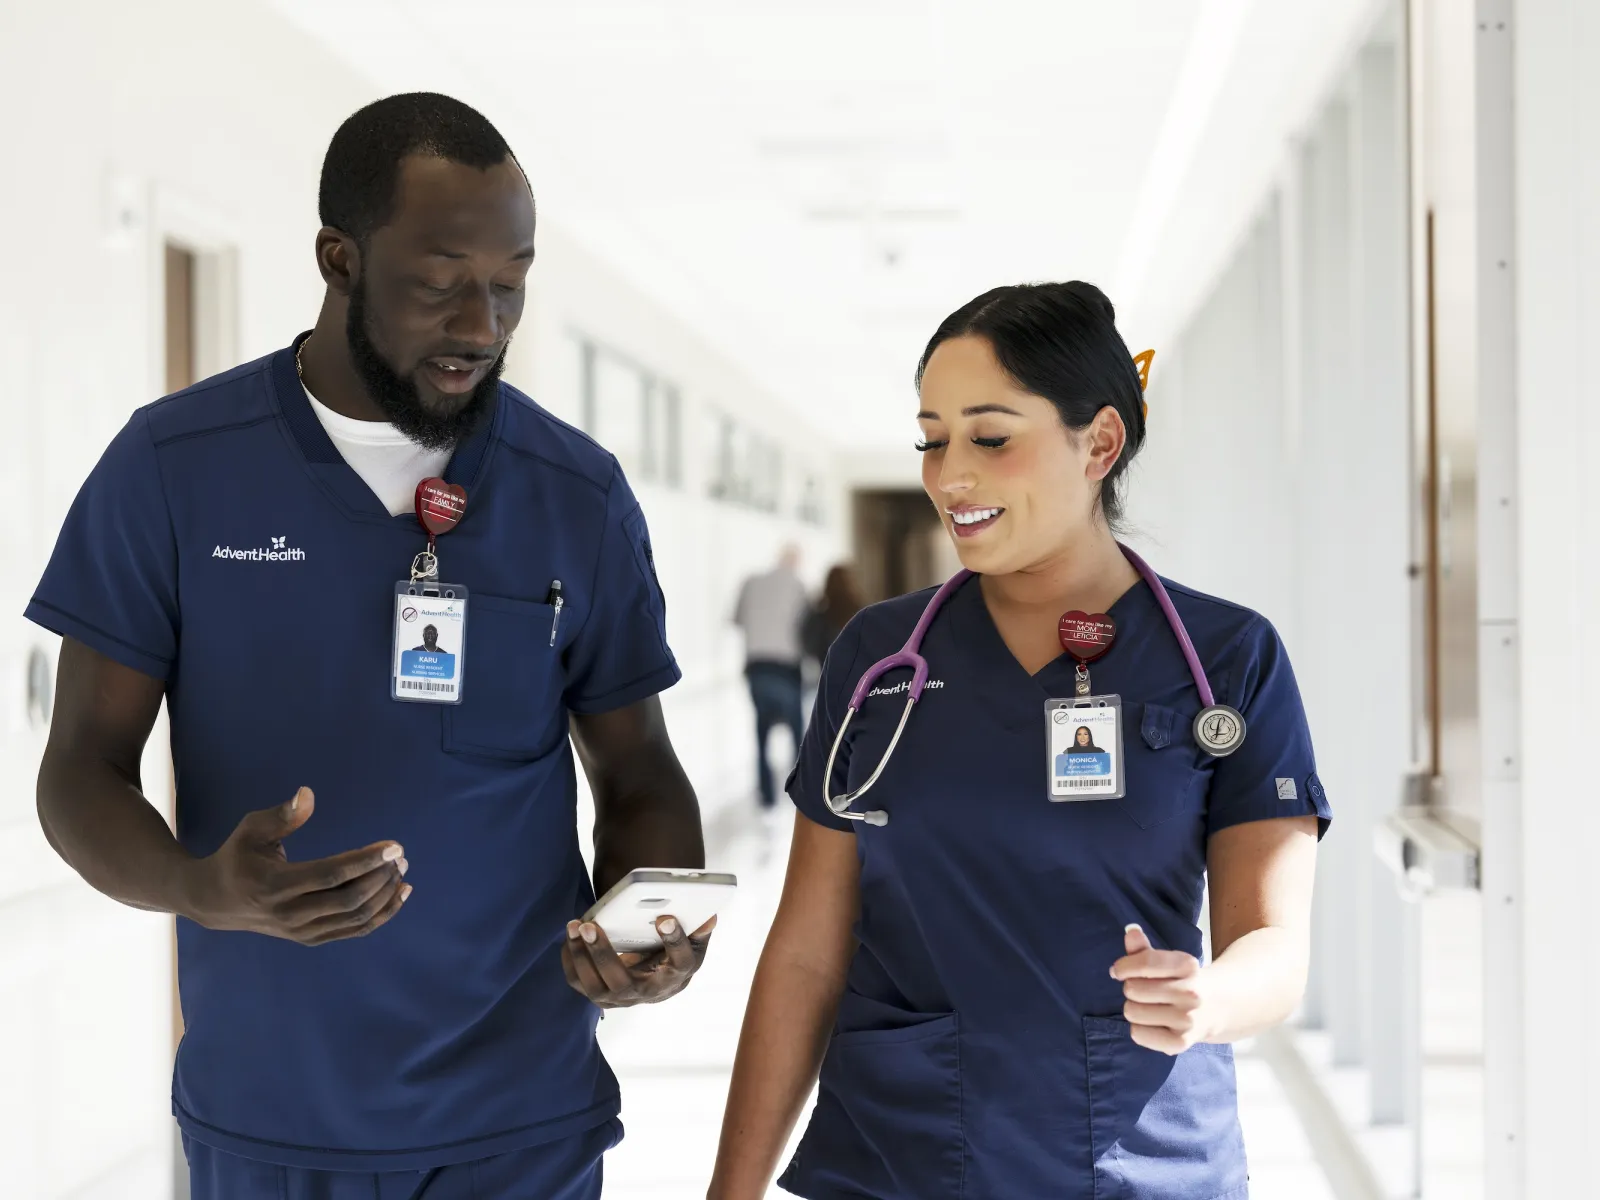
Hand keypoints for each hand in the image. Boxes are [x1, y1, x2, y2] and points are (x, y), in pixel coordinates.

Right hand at [187, 787, 411, 944]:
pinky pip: (353, 931)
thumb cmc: (237, 857)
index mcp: (275, 885)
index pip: (331, 875)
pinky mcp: (310, 939)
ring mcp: (301, 931)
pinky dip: (381, 915)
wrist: (214, 902)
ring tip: (401, 871)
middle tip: (400, 856)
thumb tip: (308, 794)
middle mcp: (289, 914)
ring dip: (384, 895)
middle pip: (348, 900)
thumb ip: (281, 815)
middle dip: (381, 877)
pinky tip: (398, 894)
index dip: (366, 861)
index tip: (394, 846)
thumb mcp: (251, 830)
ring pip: (354, 919)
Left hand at [562, 913, 716, 1007]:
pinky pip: (579, 984)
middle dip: (603, 954)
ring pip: (595, 987)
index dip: (674, 942)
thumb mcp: (693, 945)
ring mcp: (621, 999)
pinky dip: (570, 961)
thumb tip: (708, 916)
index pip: (680, 963)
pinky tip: (569, 938)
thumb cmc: (672, 958)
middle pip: (623, 982)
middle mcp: (647, 993)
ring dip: (581, 957)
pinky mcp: (601, 996)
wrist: (657, 982)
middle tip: (590, 926)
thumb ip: (699, 931)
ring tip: (574, 927)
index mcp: (676, 976)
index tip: (665, 918)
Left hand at [1110, 923, 1213, 1054]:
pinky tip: (1152, 1023)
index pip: (1145, 962)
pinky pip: (1137, 1033)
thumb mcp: (1167, 961)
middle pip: (1133, 988)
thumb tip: (1130, 931)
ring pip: (1132, 1011)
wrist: (1215, 1008)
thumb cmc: (1181, 980)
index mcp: (1188, 966)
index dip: (1123, 966)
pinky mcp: (1180, 1043)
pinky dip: (1138, 1028)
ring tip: (1149, 1007)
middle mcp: (1191, 993)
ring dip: (1133, 1008)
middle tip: (1142, 991)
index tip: (1118, 971)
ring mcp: (1187, 1020)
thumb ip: (1144, 948)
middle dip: (1131, 988)